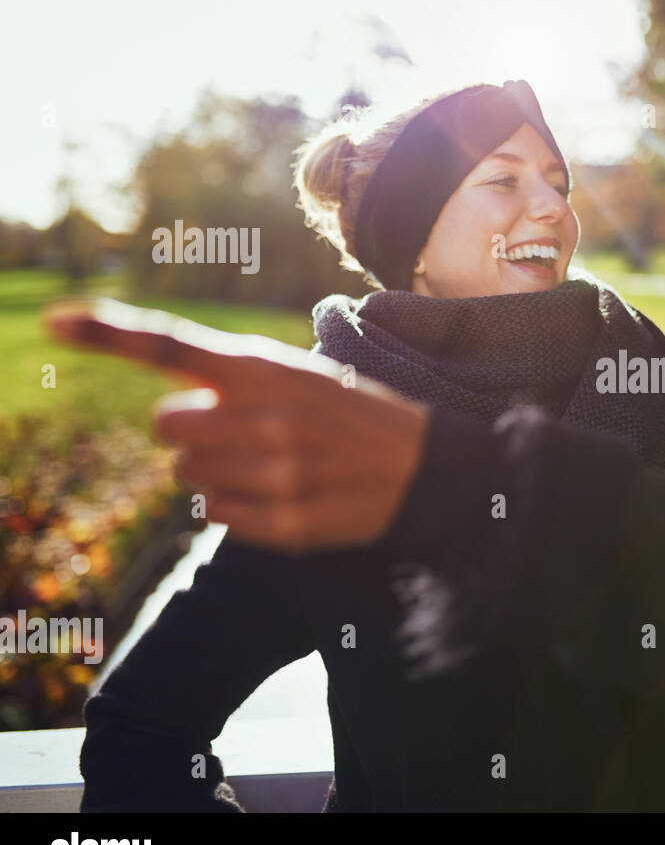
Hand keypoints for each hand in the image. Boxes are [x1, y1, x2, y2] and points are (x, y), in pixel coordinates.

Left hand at [44, 298, 429, 553]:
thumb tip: (167, 418)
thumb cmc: (352, 415)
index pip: (176, 346)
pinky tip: (279, 494)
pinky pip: (215, 515)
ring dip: (213, 470)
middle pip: (168, 427)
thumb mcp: (301, 376)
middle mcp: (270, 418)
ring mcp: (278, 473)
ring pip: (187, 475)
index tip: (57, 321)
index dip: (110, 333)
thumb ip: (235, 382)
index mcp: (270, 369)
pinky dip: (235, 506)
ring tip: (270, 464)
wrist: (427, 469)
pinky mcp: (286, 523)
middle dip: (192, 430)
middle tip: (242, 431)